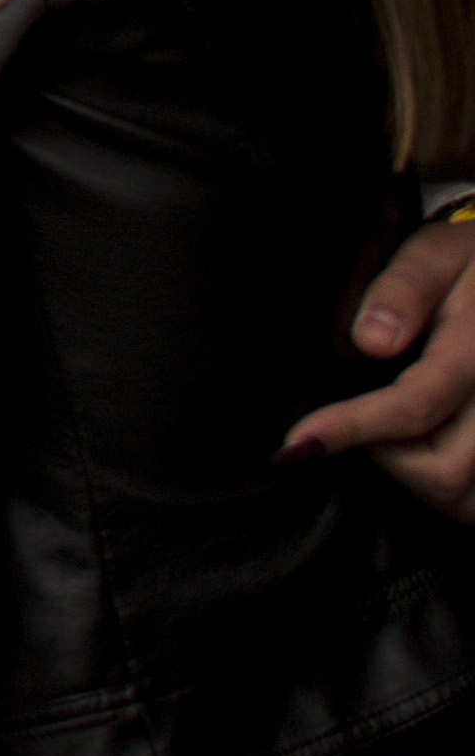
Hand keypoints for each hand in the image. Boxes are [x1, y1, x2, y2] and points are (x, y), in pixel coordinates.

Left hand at [285, 214, 474, 515]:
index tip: (298, 442)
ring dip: (414, 480)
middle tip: (346, 425)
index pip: (417, 405)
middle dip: (385, 457)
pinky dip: (442, 491)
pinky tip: (414, 454)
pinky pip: (472, 501)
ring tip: (380, 438)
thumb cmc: (466, 266)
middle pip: (444, 469)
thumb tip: (373, 341)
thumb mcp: (438, 254)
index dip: (353, 427)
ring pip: (462, 495)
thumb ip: (406, 288)